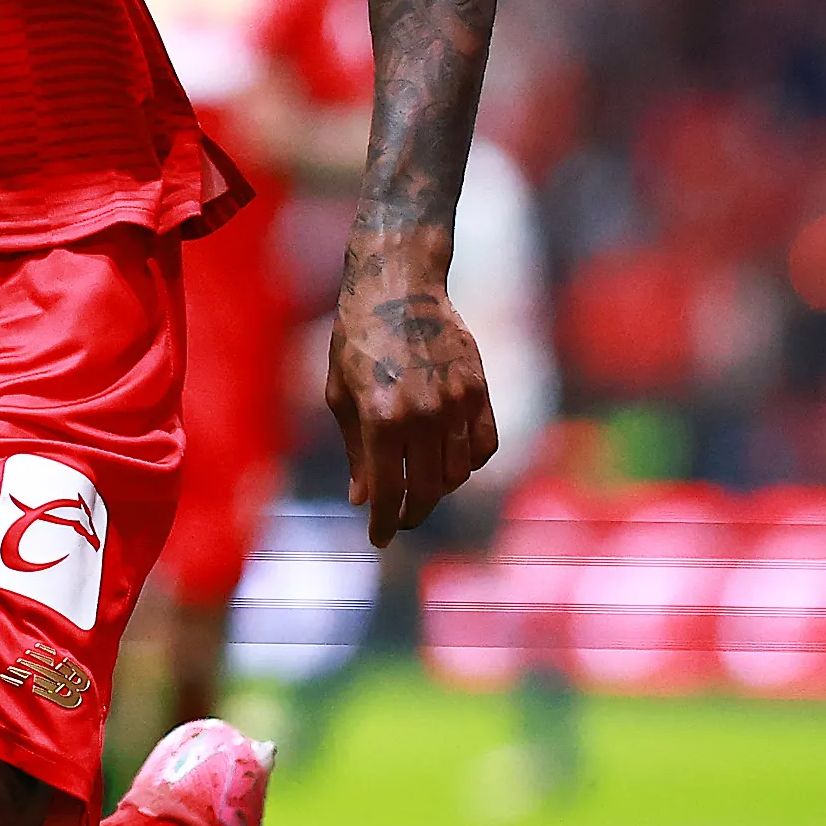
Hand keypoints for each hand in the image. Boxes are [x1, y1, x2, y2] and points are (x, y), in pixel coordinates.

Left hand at [325, 256, 494, 547]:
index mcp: (381, 418)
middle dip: (411, 513)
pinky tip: (450, 464)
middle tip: (400, 520)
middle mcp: (423, 414)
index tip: (380, 538)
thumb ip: (356, 451)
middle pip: (427, 490)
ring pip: (458, 473)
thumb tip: (361, 499)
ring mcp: (456, 402)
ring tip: (421, 487)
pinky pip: (484, 446)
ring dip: (439, 489)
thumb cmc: (357, 340)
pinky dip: (469, 464)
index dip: (383, 523)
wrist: (398, 287)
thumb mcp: (341, 396)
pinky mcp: (479, 389)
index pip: (388, 492)